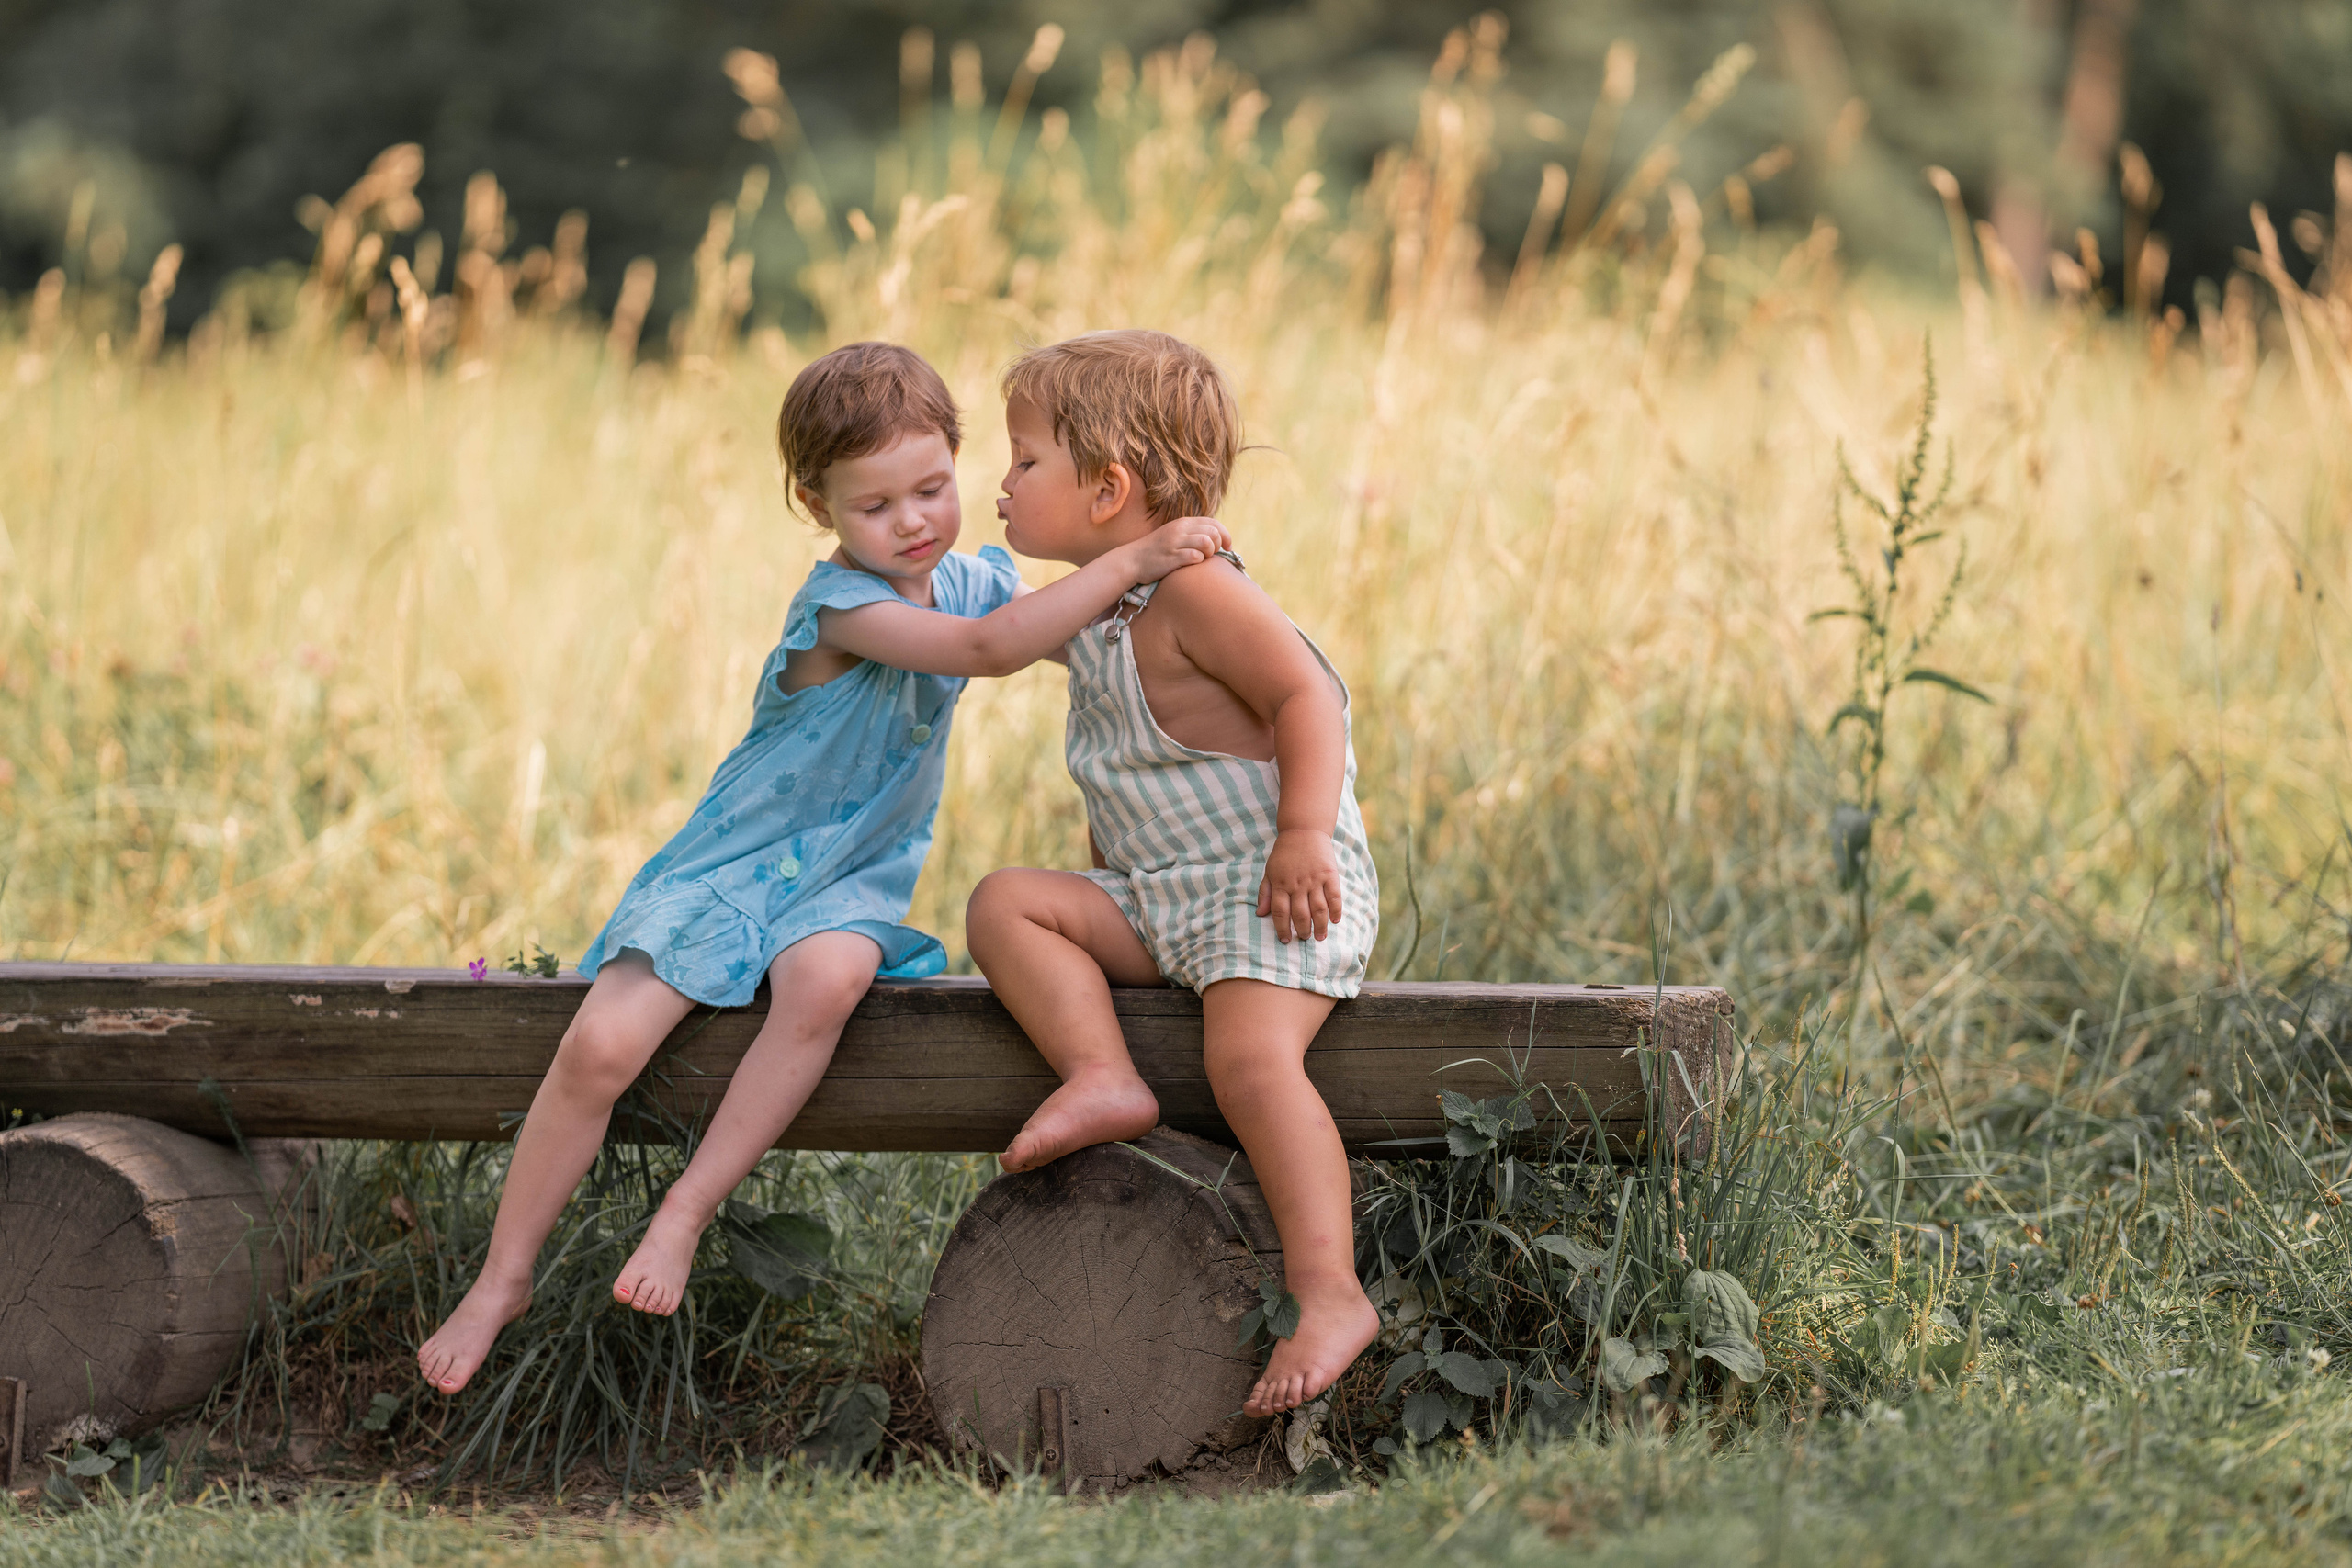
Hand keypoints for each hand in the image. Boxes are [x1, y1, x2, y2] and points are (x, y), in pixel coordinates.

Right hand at [1126, 516, 1230, 581]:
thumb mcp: (1174, 535)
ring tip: (1202, 558)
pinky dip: (1198, 561)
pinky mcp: (1171, 557)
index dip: (1225, 535)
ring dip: (1209, 553)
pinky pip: (1195, 557)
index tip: (1227, 547)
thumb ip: (1192, 533)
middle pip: (1213, 532)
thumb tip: (1216, 539)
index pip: (1213, 523)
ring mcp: (1175, 543)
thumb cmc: (1156, 551)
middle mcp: (1180, 529)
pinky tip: (1191, 564)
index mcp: (1183, 523)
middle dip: (1218, 545)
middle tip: (1212, 555)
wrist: (1132, 560)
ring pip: (1206, 542)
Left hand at [1256, 829, 1342, 943]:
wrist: (1303, 830)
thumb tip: (1260, 914)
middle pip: (1300, 914)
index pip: (1280, 913)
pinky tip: (1335, 921)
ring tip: (1320, 937)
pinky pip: (1334, 896)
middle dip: (1302, 931)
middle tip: (1304, 939)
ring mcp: (1315, 879)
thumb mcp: (1269, 871)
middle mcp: (1298, 884)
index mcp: (1281, 884)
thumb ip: (1265, 892)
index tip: (1285, 940)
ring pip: (1319, 909)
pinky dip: (1336, 910)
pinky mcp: (1329, 874)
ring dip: (1320, 926)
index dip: (1282, 929)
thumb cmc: (1284, 853)